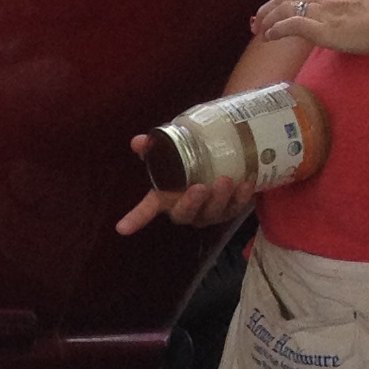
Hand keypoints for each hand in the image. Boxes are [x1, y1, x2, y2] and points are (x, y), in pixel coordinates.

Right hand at [116, 134, 259, 234]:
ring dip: (220, 198)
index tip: (122, 228)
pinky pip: (238, 206)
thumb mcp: (179, 150)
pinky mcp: (234, 208)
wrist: (229, 162)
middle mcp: (188, 208)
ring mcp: (211, 211)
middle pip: (185, 214)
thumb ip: (159, 147)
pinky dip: (242, 196)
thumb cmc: (196, 161)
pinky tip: (246, 183)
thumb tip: (139, 141)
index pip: (148, 209)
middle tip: (199, 188)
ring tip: (225, 180)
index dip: (136, 218)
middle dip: (191, 203)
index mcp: (168, 196)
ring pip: (214, 213)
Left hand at [249, 0, 368, 54]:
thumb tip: (335, 19)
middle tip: (256, 21)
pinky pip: (292, 25)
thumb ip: (344, 7)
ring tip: (262, 33)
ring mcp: (325, 10)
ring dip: (268, 21)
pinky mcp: (325, 28)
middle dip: (267, 8)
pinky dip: (277, 30)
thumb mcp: (362, 2)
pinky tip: (272, 36)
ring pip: (285, 8)